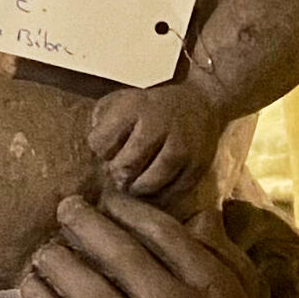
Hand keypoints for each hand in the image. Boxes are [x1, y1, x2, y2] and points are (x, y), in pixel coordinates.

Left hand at [20, 195, 257, 297]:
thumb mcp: (238, 291)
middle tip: (65, 208)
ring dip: (56, 260)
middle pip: (120, 254)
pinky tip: (30, 283)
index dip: (127, 210)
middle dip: (85, 224)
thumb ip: (220, 249)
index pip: (162, 233)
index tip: (107, 200)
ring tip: (44, 249)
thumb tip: (198, 210)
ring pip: (86, 288)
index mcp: (210, 286)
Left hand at [88, 77, 219, 209]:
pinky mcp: (197, 167)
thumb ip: (101, 122)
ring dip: (136, 188)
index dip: (101, 150)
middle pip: (125, 167)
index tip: (109, 148)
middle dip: (118, 173)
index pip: (100, 143)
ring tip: (135, 181)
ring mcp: (181, 147)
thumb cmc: (153, 108)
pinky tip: (154, 185)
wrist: (202, 103)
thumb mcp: (122, 101)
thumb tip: (96, 154)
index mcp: (136, 107)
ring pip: (148, 185)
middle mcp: (160, 125)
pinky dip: (158, 196)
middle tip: (121, 171)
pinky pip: (170, 195)